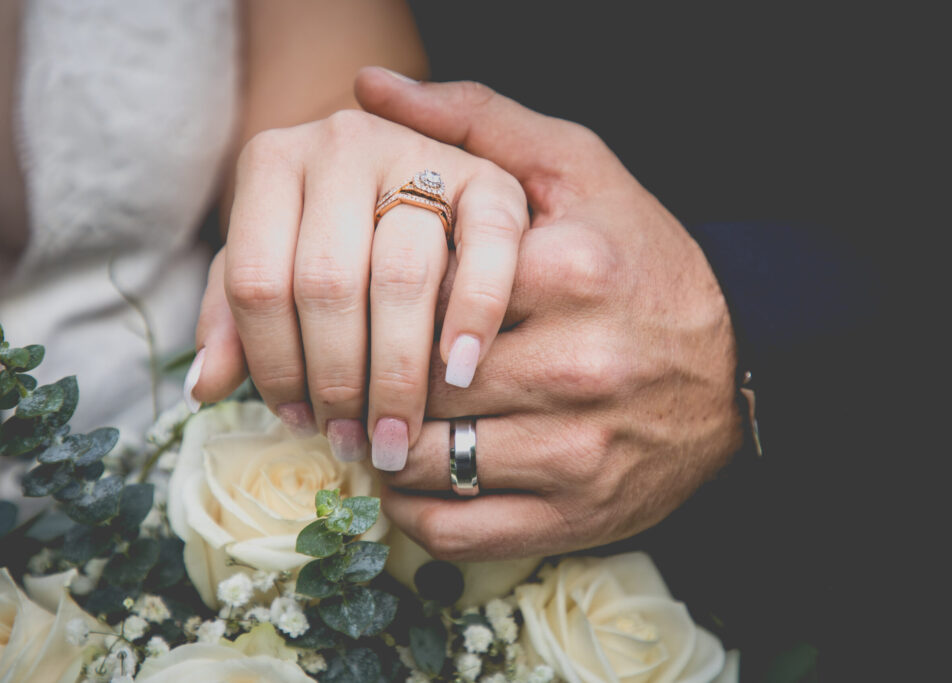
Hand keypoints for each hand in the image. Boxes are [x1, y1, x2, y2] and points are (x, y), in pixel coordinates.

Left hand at [188, 110, 527, 471]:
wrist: (413, 166)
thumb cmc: (332, 230)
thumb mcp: (272, 260)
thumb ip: (234, 316)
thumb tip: (204, 387)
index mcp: (273, 163)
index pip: (257, 282)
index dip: (274, 366)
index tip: (298, 422)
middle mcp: (340, 144)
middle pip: (328, 283)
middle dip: (338, 380)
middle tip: (353, 442)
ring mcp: (417, 154)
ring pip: (401, 276)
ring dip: (397, 371)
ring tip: (394, 433)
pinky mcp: (486, 176)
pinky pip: (485, 247)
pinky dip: (474, 311)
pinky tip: (459, 370)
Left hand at [355, 68, 744, 559]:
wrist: (734, 365)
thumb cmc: (636, 262)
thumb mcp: (578, 171)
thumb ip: (478, 123)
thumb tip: (370, 86)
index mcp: (571, 272)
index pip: (418, 289)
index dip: (375, 293)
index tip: (363, 295)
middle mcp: (578, 367)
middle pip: (411, 378)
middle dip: (369, 373)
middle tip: (350, 364)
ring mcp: (577, 452)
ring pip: (418, 459)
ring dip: (378, 442)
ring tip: (377, 415)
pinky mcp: (575, 515)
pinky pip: (452, 530)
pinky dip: (410, 508)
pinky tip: (410, 473)